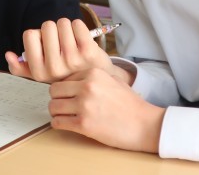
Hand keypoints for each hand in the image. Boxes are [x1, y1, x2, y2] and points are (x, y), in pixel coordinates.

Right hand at [5, 18, 126, 82]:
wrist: (93, 81)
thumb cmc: (65, 73)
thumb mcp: (41, 74)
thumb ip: (21, 67)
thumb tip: (8, 54)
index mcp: (39, 71)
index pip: (29, 35)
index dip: (38, 36)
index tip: (46, 45)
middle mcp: (54, 67)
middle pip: (46, 26)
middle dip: (53, 30)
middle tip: (60, 42)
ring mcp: (72, 59)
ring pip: (62, 23)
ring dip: (66, 28)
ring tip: (71, 41)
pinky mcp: (88, 51)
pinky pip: (77, 24)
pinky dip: (78, 27)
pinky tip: (81, 39)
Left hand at [49, 68, 165, 152]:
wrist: (145, 125)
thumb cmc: (130, 104)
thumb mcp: (113, 80)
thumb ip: (92, 78)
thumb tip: (72, 81)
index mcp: (93, 73)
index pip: (64, 78)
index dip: (65, 88)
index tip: (69, 96)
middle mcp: (86, 86)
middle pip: (54, 90)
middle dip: (57, 99)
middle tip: (64, 106)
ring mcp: (84, 105)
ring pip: (53, 106)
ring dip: (57, 112)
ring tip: (66, 116)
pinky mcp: (83, 124)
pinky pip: (58, 122)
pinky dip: (59, 124)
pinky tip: (68, 124)